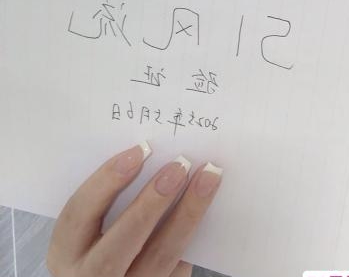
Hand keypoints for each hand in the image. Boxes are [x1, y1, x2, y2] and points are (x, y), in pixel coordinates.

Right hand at [47, 143, 222, 276]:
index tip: (138, 151)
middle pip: (121, 242)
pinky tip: (213, 208)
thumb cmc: (99, 246)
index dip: (106, 180)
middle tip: (179, 165)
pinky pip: (179, 267)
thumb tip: (148, 153)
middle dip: (152, 202)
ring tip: (208, 178)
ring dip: (188, 213)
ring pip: (161, 257)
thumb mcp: (88, 231)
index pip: (79, 214)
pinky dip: (197, 236)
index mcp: (67, 253)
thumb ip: (107, 202)